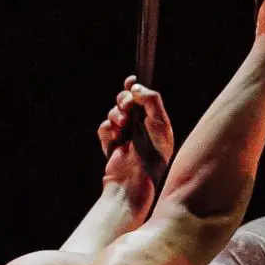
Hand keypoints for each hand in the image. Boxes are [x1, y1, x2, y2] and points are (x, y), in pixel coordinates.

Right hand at [98, 78, 174, 216]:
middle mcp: (141, 127)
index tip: (131, 80)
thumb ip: (152, 101)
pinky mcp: (111, 143)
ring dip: (116, 115)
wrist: (133, 183)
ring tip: (122, 127)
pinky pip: (104, 127)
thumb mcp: (160, 126)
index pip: (145, 98)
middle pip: (126, 101)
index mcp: (156, 123)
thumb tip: (135, 87)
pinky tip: (114, 138)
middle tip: (127, 107)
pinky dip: (107, 129)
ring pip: (113, 112)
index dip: (137, 87)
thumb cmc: (153, 158)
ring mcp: (124, 135)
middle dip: (124, 100)